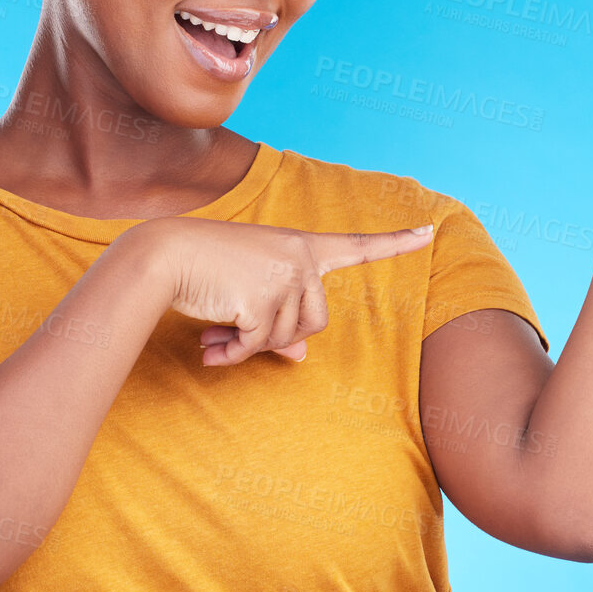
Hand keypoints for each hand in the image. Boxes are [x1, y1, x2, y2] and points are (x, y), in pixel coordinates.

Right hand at [130, 216, 434, 366]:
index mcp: (301, 245)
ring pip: (287, 339)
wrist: (162, 256)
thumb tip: (301, 359)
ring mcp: (284, 276)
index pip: (357, 246)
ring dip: (251, 345)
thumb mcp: (249, 293)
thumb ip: (281, 323)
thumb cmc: (204, 270)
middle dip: (278, 336)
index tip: (430, 232)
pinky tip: (210, 342)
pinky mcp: (263, 299)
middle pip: (317, 322)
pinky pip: (257, 347)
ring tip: (219, 329)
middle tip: (237, 330)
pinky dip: (232, 354)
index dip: (395, 243)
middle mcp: (300, 257)